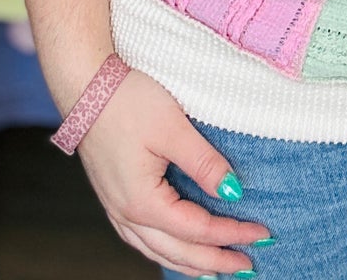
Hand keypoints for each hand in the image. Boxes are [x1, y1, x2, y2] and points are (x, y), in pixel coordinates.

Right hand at [76, 67, 270, 275]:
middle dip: (215, 261)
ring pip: (158, 251)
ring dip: (190, 263)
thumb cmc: (127, 102)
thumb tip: (233, 191)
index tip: (262, 234)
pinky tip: (176, 250)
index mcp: (143, 202)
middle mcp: (127, 214)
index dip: (232, 234)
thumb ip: (204, 163)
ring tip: (216, 270)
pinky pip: (143, 239)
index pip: (198, 230)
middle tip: (248, 266)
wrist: (85, 85)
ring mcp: (117, 208)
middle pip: (178, 252)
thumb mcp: (173, 128)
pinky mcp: (114, 196)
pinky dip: (167, 251)